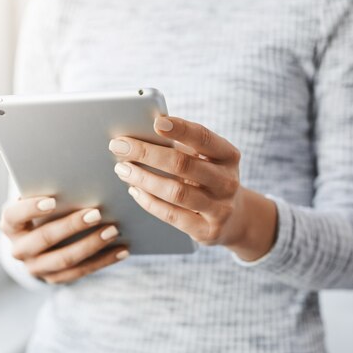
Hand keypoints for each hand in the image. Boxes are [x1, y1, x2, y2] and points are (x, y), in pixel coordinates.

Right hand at [0, 197, 128, 283]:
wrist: (37, 244)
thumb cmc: (42, 212)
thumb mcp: (38, 200)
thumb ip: (47, 191)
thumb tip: (74, 175)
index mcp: (10, 225)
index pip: (14, 216)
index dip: (31, 208)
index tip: (52, 200)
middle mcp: (19, 249)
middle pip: (44, 238)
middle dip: (71, 226)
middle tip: (96, 213)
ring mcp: (36, 268)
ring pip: (65, 259)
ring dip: (92, 245)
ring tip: (113, 231)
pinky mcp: (54, 279)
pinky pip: (81, 272)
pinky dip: (104, 260)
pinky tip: (122, 250)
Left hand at [109, 116, 276, 260]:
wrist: (234, 218)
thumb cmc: (207, 178)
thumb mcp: (204, 160)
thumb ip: (181, 147)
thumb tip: (138, 135)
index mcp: (228, 156)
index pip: (204, 138)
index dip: (181, 129)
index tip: (156, 122)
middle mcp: (227, 181)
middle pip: (183, 164)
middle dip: (147, 153)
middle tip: (119, 146)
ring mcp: (220, 208)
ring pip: (176, 192)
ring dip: (144, 178)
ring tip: (122, 169)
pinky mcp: (208, 230)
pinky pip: (172, 215)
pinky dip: (149, 202)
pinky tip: (134, 190)